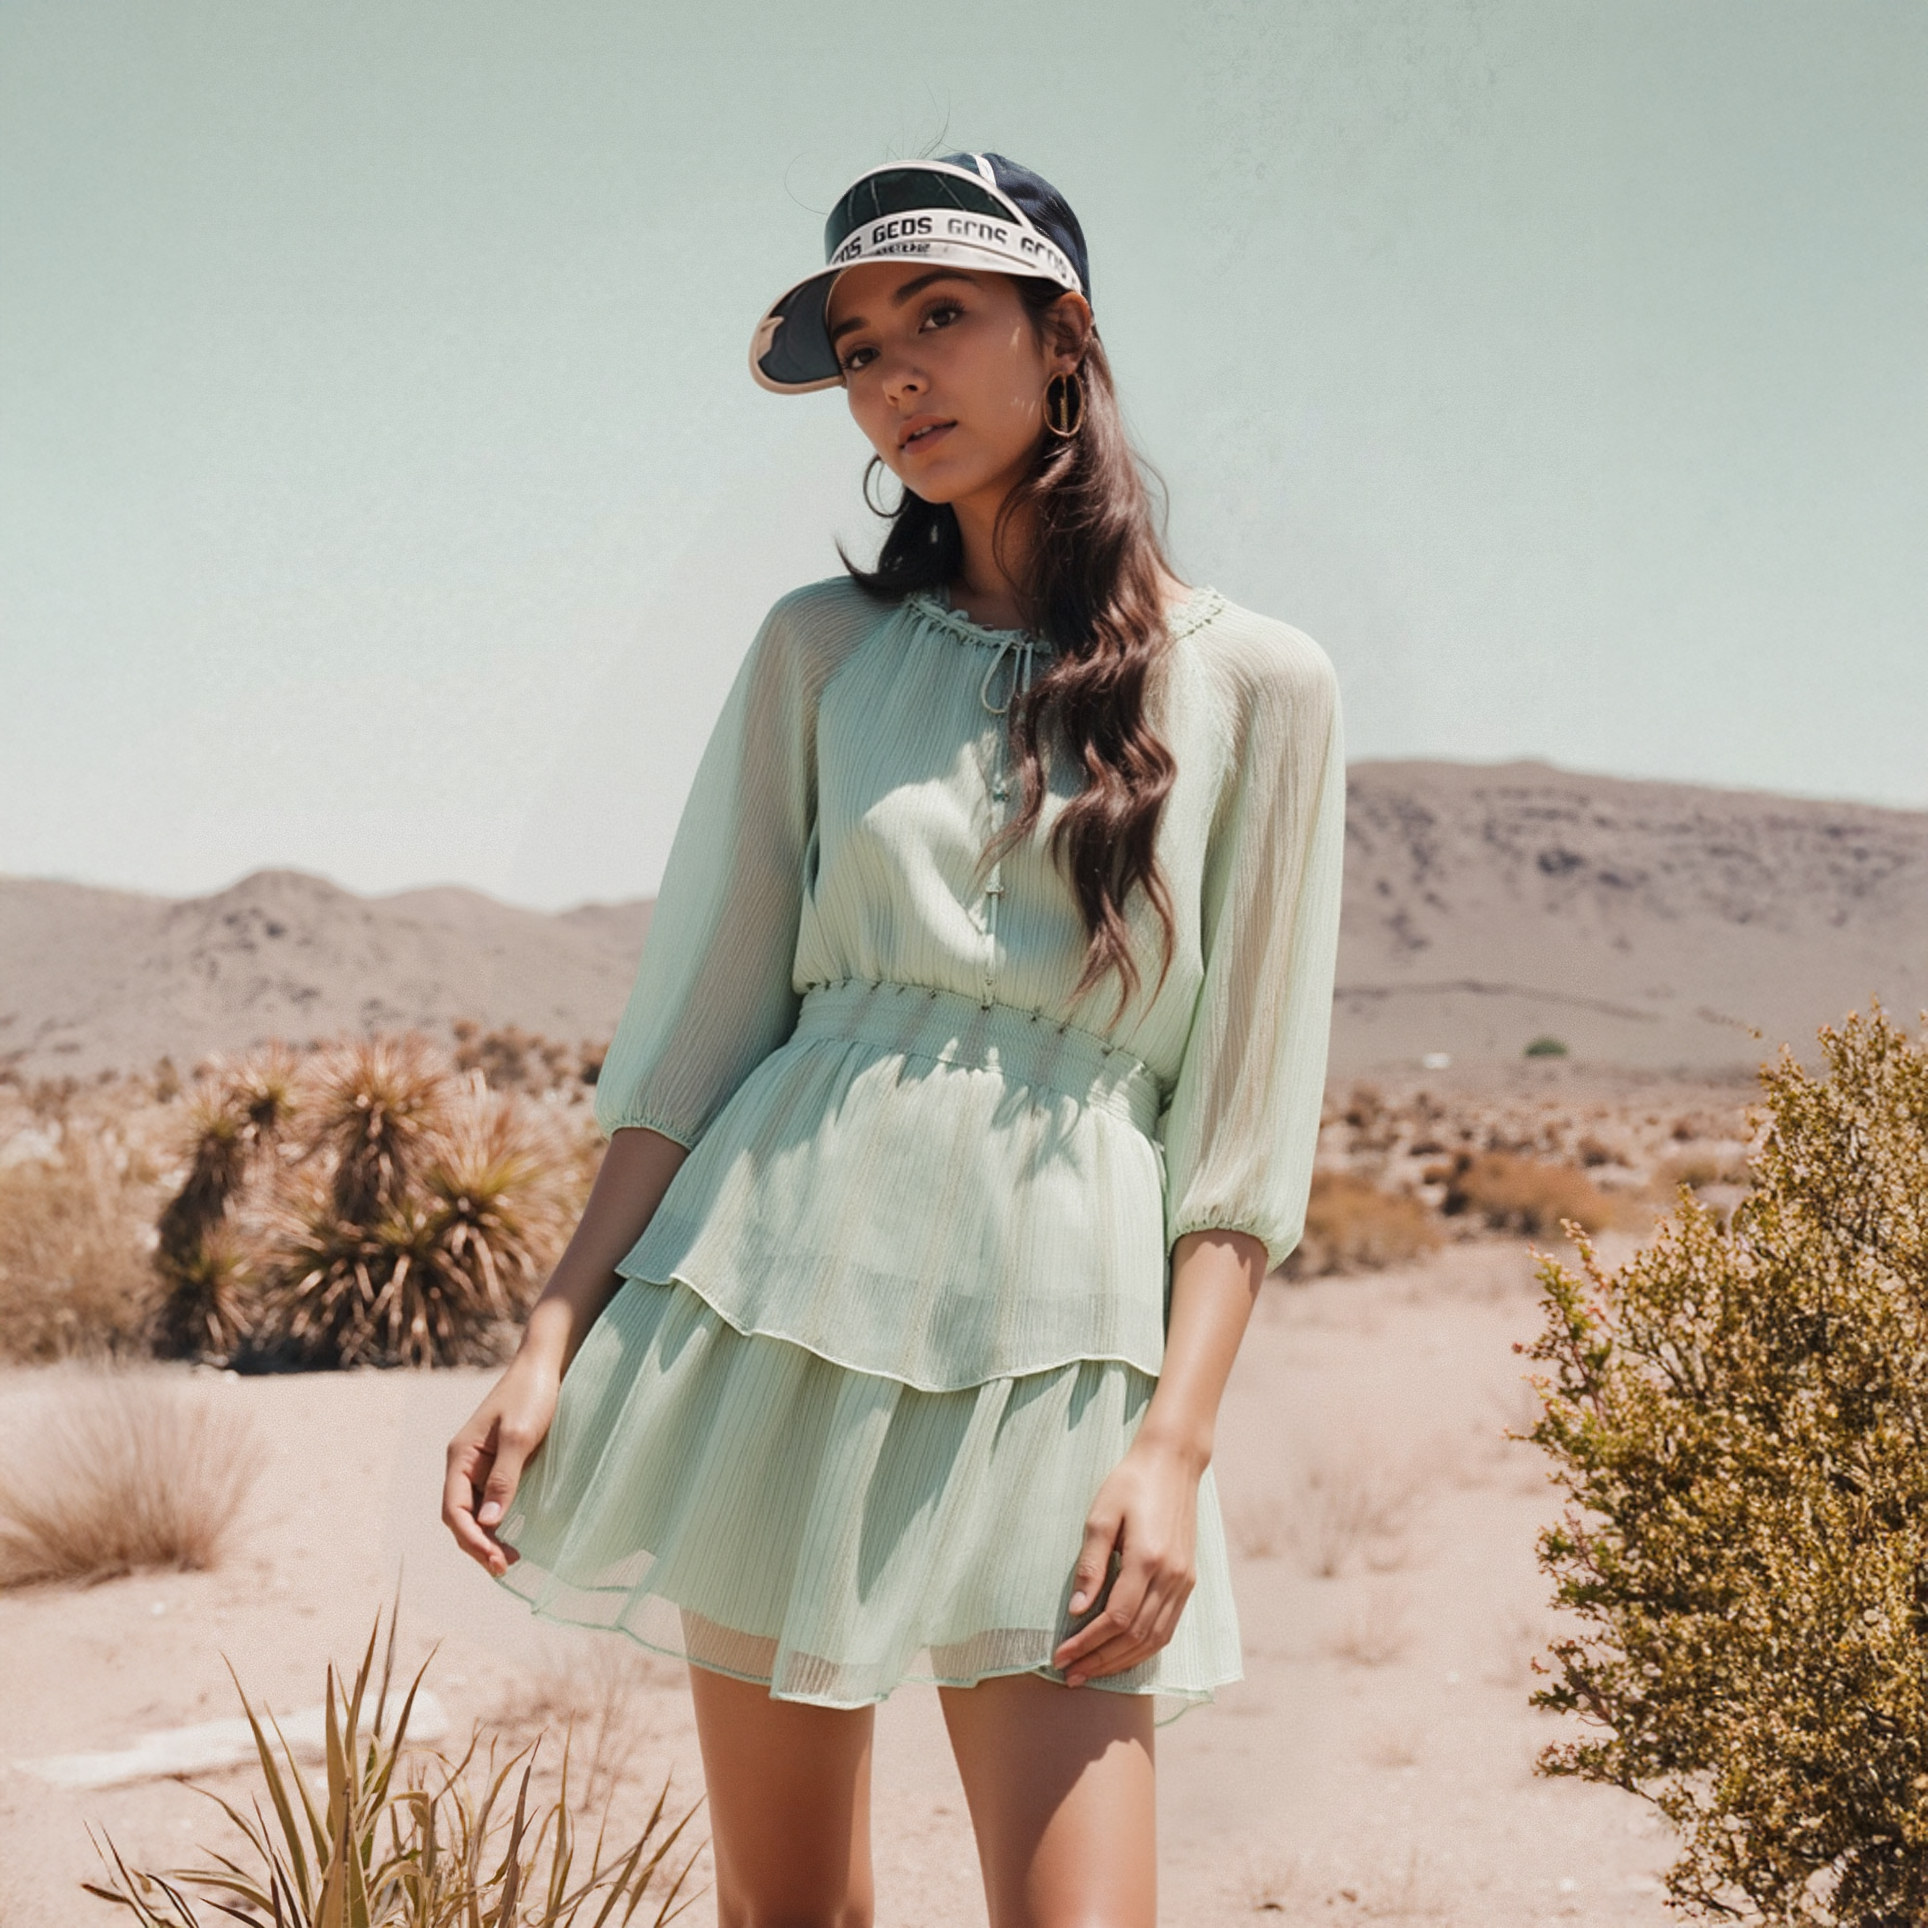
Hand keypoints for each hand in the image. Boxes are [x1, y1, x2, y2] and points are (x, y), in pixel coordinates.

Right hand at [441, 1349, 561, 1576]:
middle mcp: (465, 1464)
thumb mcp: (519, 1436)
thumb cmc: (531, 1395)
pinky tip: (515, 1535)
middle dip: (478, 1545)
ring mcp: (481, 1465)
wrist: (544, 1365)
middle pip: (461, 1517)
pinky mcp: (500, 1464)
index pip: (455, 1511)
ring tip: (511, 1560)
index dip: (472, 1540)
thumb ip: (503, 1478)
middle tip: (506, 1567)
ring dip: (488, 1538)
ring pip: (475, 1512)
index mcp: (460, 1456)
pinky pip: (492, 1500)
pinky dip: (499, 1522)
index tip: (496, 1559)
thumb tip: (488, 1523)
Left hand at [1050, 1437, 1200, 1686]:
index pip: (1115, 1619)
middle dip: (1100, 1661)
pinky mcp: (1188, 1581)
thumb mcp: (1100, 1516)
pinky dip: (1143, 1648)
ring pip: (1154, 1639)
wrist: (1173, 1463)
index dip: (1086, 1643)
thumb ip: (1090, 1565)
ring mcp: (1184, 1581)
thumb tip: (1076, 1612)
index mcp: (1148, 1559)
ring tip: (1090, 1672)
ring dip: (1121, 1661)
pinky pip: (1167, 1627)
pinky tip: (1121, 1654)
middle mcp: (1171, 1576)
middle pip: (1134, 1637)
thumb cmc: (1129, 1483)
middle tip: (1069, 1675)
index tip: (1060, 1656)